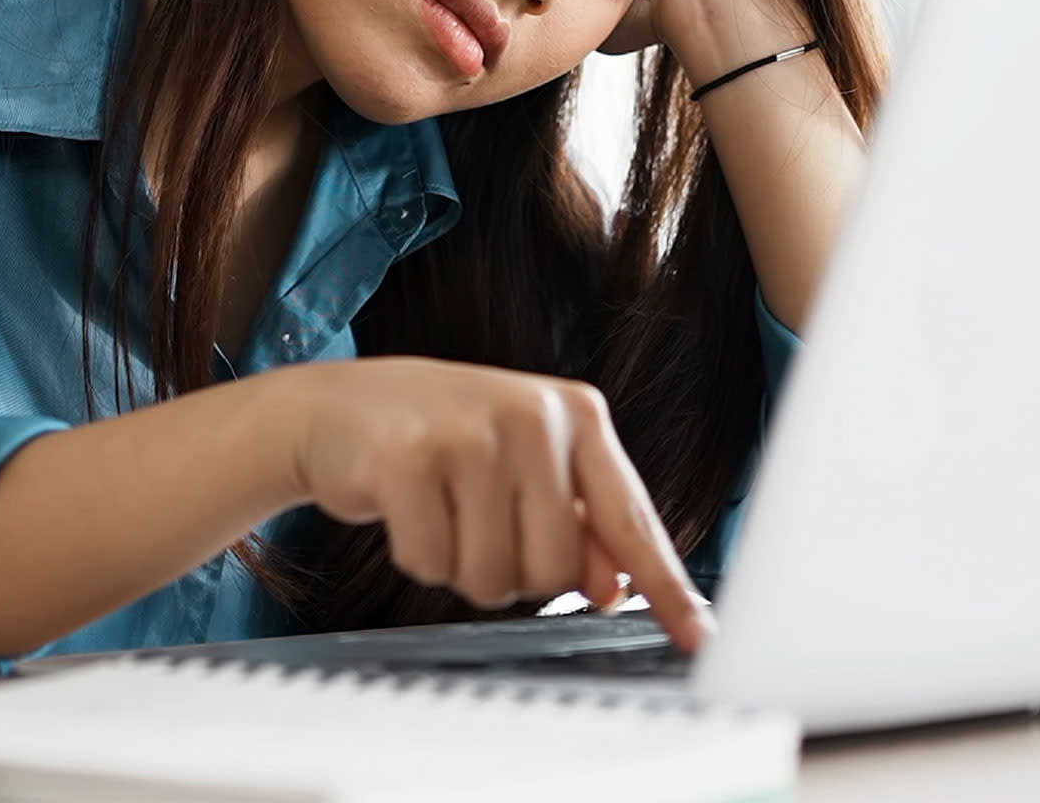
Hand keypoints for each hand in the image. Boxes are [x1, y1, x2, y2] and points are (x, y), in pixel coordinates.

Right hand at [274, 355, 712, 651]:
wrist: (343, 405)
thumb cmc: (446, 435)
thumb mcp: (527, 463)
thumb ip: (579, 520)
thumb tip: (615, 587)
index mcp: (576, 413)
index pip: (630, 517)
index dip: (664, 584)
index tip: (697, 633)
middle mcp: (532, 415)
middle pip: (557, 568)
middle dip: (517, 571)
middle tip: (483, 521)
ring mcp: (468, 432)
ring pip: (494, 577)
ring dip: (463, 566)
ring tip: (445, 508)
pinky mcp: (406, 457)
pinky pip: (432, 563)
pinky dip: (418, 556)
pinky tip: (408, 506)